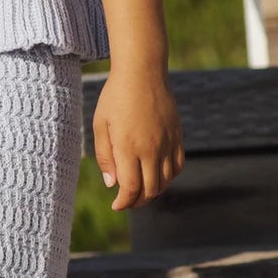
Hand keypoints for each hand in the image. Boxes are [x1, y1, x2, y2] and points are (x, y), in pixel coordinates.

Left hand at [92, 59, 184, 210]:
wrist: (142, 72)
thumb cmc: (115, 97)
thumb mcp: (100, 125)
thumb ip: (104, 156)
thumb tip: (112, 184)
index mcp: (128, 146)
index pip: (130, 188)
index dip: (124, 202)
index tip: (117, 205)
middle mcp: (151, 148)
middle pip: (150, 189)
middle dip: (137, 201)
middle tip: (126, 201)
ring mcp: (167, 142)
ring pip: (165, 181)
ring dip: (153, 191)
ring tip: (140, 191)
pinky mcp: (177, 136)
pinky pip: (177, 166)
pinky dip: (168, 177)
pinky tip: (156, 176)